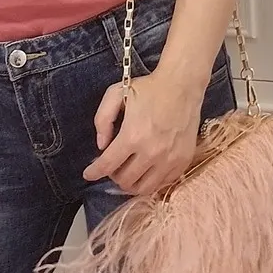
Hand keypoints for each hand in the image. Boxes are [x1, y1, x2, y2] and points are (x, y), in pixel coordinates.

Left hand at [83, 71, 202, 195]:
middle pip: (125, 181)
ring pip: (144, 188)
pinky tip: (147, 170)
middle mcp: (151, 152)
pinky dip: (151, 181)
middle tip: (113, 165)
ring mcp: (169, 159)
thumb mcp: (116, 93)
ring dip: (131, 184)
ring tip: (128, 172)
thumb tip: (101, 145)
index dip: (94, 172)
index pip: (108, 165)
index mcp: (133, 136)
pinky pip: (163, 183)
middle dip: (113, 175)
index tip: (89, 174)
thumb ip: (102, 120)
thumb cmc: (149, 88)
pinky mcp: (183, 160)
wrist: (182, 85)